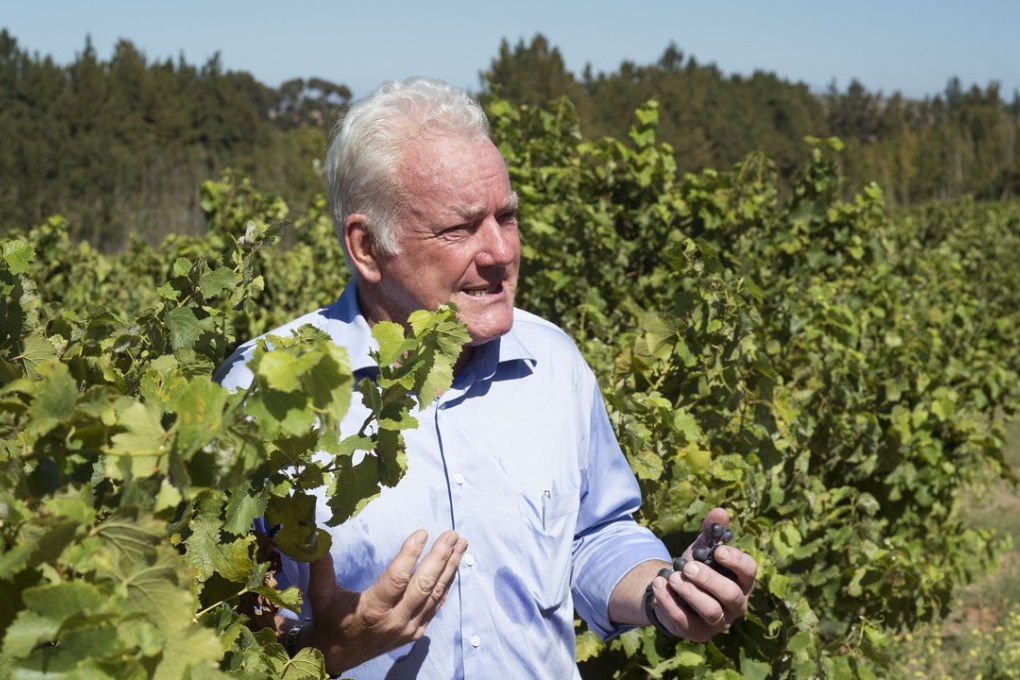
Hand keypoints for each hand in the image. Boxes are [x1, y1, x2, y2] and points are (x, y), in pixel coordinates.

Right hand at [300, 529, 466, 674]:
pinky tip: (453, 567)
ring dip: (450, 567)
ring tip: (461, 543)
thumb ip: (321, 566)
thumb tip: (316, 536)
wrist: (337, 655)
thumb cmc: (330, 619)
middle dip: (441, 557)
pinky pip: (436, 606)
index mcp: (371, 609)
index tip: (422, 532)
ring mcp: (408, 628)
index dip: (411, 554)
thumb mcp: (320, 594)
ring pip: (435, 594)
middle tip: (451, 534)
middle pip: (424, 585)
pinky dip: (446, 584)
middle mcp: (394, 620)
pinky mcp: (415, 632)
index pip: (398, 578)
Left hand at [649, 508, 755, 641]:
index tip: (717, 550)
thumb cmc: (696, 567)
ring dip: (690, 592)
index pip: (749, 571)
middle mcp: (736, 604)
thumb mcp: (702, 548)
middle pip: (730, 595)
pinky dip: (669, 602)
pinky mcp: (697, 633)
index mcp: (742, 581)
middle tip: (688, 566)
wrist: (674, 592)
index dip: (736, 561)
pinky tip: (658, 585)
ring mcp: (718, 622)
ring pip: (711, 611)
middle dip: (708, 578)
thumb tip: (720, 512)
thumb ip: (711, 530)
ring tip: (673, 577)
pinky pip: (684, 621)